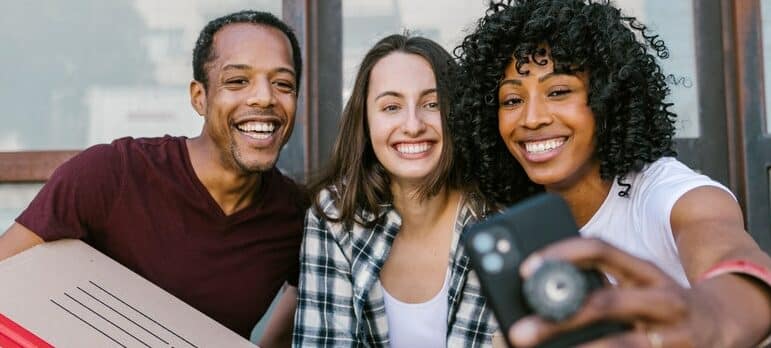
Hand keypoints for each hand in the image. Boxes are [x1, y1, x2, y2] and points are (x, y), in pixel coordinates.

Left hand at [508, 237, 719, 347]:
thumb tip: (536, 289)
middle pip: (605, 302)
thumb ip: (597, 283)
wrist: (722, 323)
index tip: (525, 269)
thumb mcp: (636, 283)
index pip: (600, 249)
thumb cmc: (660, 303)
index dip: (562, 255)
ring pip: (621, 343)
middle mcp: (662, 298)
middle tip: (518, 331)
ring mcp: (673, 333)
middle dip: (558, 318)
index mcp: (644, 270)